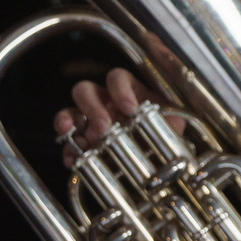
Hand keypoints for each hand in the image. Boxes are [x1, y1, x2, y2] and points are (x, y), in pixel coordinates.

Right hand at [53, 69, 179, 167]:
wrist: (152, 162)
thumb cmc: (160, 134)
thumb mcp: (170, 127)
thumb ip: (171, 123)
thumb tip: (175, 123)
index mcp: (127, 92)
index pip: (117, 78)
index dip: (120, 89)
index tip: (130, 108)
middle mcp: (103, 102)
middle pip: (86, 90)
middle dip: (93, 107)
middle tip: (104, 127)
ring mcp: (88, 121)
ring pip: (69, 110)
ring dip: (68, 120)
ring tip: (71, 132)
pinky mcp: (80, 142)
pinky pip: (66, 141)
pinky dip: (67, 149)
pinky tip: (71, 159)